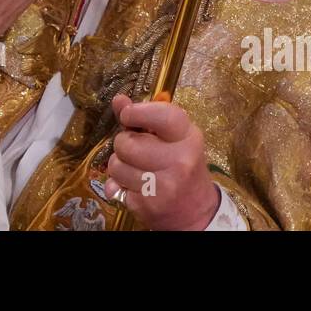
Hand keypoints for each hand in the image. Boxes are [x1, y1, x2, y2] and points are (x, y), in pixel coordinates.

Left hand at [102, 94, 218, 230]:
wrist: (195, 210)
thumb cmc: (181, 166)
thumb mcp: (171, 138)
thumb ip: (144, 118)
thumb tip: (118, 100)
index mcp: (188, 138)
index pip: (162, 117)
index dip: (138, 112)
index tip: (126, 115)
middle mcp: (180, 161)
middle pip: (128, 143)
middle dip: (123, 144)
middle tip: (134, 150)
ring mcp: (164, 186)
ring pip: (116, 165)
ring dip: (118, 166)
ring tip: (134, 169)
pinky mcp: (148, 206)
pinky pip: (115, 187)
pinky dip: (119, 186)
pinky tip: (135, 187)